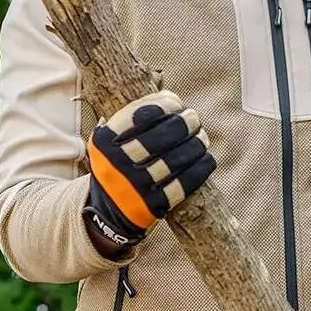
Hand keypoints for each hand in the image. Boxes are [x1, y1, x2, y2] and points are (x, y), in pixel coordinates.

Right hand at [82, 91, 215, 250]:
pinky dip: (200, 169)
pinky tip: (207, 159)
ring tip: (201, 137)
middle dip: (184, 122)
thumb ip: (132, 118)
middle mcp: (116, 164)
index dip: (165, 104)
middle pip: (161, 137)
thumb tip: (171, 97)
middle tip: (193, 118)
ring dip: (195, 144)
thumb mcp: (110, 142)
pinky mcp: (152, 207)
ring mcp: (134, 187)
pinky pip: (183, 184)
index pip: (140, 114)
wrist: (107, 213)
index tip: (177, 102)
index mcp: (104, 143)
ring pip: (176, 160)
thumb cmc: (117, 165)